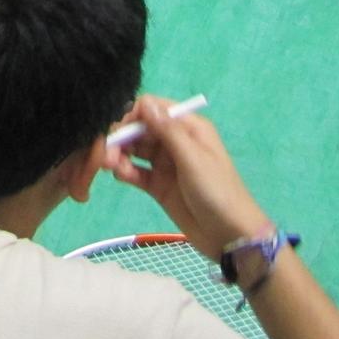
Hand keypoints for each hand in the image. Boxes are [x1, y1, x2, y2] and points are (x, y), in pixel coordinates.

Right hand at [105, 95, 272, 260]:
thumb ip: (168, 130)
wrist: (231, 237)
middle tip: (107, 155)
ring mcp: (165, 164)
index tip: (118, 131)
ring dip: (119, 155)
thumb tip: (144, 102)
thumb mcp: (193, 159)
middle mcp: (175, 141)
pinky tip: (119, 175)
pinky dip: (125, 171)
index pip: (152, 109)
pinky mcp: (158, 185)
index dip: (133, 116)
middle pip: (139, 129)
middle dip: (121, 137)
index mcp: (188, 127)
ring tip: (109, 166)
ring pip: (134, 150)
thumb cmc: (218, 192)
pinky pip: (136, 172)